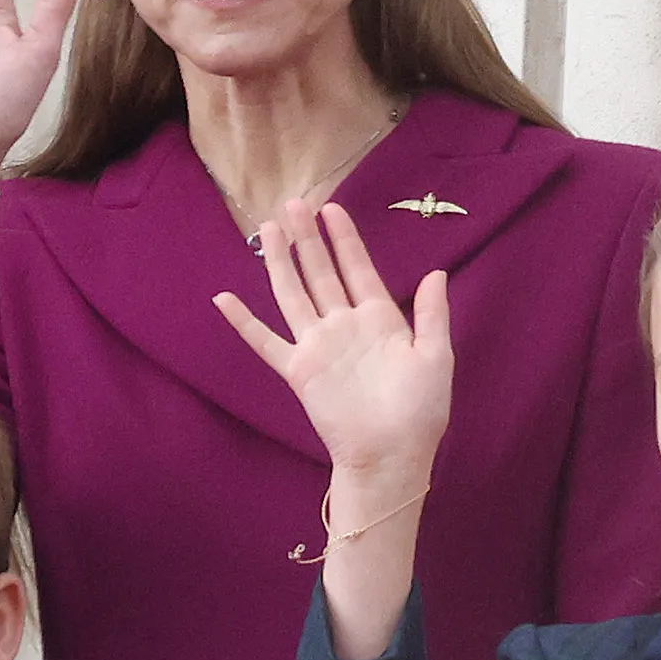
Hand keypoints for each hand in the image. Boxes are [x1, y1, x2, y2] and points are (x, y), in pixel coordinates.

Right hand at [215, 201, 450, 482]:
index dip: (345, 238)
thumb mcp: (436, 356)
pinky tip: (224, 299)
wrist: (392, 455)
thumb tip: (435, 273)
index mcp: (378, 319)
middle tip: (293, 204)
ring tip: (267, 230)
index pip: (357, 267)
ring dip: (279, 262)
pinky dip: (244, 322)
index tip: (332, 208)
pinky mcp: (298, 370)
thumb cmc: (420, 411)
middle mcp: (343, 325)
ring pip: (293, 293)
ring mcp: (318, 345)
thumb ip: (431, 314)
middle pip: (320, 272)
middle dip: (307, 237)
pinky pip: (265, 341)